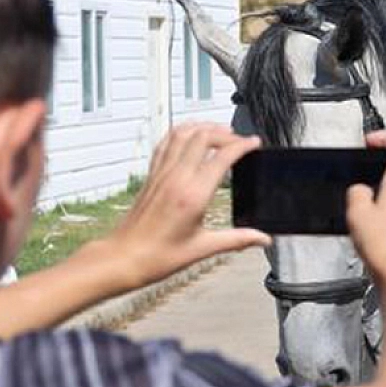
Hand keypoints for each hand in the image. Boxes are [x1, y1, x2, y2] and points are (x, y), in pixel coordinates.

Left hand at [98, 124, 270, 289]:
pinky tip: (189, 137)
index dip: (242, 145)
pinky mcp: (151, 176)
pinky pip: (166, 143)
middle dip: (225, 132)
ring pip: (182, 133)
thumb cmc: (157, 256)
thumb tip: (262, 239)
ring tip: (218, 132)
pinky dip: (181, 134)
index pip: (222, 157)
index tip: (254, 143)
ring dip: (203, 128)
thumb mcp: (203, 249)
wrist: (123, 258)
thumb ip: (237, 240)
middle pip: (203, 136)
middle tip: (239, 140)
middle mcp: (176, 178)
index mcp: (192, 195)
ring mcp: (161, 174)